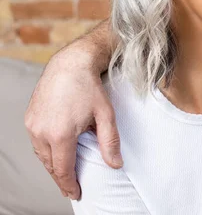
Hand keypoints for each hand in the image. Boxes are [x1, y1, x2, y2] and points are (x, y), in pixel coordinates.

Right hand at [24, 40, 120, 199]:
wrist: (70, 64)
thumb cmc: (89, 88)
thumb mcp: (106, 115)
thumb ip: (110, 142)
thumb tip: (115, 164)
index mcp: (61, 134)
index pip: (63, 169)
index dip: (69, 184)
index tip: (76, 193)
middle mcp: (42, 132)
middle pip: (50, 165)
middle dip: (61, 178)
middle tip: (71, 187)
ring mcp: (33, 125)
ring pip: (41, 155)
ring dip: (52, 165)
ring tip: (65, 172)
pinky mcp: (29, 118)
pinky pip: (36, 142)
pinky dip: (46, 151)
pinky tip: (56, 152)